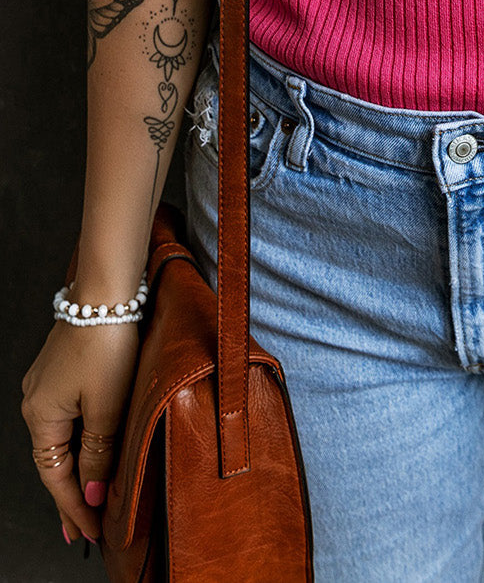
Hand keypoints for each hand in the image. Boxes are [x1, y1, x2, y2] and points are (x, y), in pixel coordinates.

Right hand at [21, 319, 138, 545]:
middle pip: (54, 461)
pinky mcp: (62, 370)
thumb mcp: (106, 407)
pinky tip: (93, 451)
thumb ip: (98, 454)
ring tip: (92, 498)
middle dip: (70, 496)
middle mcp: (36, 402)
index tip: (89, 533)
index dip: (73, 507)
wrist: (106, 291)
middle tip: (85, 529)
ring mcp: (47, 384)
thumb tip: (89, 495)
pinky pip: (69, 418)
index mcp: (40, 416)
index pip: (55, 477)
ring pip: (62, 439)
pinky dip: (81, 441)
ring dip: (77, 469)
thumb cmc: (105, 344)